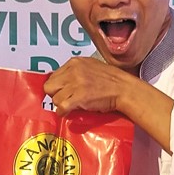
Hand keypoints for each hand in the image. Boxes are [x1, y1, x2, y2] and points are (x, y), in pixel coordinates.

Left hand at [44, 57, 173, 151]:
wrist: (124, 89)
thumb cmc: (111, 80)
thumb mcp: (91, 67)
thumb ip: (75, 71)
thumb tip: (62, 82)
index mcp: (74, 62)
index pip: (53, 76)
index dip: (57, 87)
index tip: (63, 92)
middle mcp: (73, 70)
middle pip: (49, 87)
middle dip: (55, 95)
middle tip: (65, 100)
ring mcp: (76, 83)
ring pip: (55, 99)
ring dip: (61, 104)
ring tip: (72, 105)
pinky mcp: (79, 97)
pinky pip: (61, 107)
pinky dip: (63, 112)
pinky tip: (69, 112)